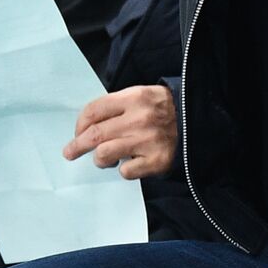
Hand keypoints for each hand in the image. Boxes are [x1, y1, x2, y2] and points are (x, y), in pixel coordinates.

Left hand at [62, 84, 177, 179]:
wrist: (197, 120)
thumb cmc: (162, 109)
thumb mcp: (141, 96)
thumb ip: (116, 106)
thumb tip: (86, 127)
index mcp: (134, 97)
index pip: (94, 110)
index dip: (79, 124)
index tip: (77, 133)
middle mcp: (139, 118)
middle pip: (94, 135)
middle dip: (76, 146)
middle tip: (69, 152)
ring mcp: (147, 140)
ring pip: (104, 154)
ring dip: (100, 159)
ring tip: (107, 158)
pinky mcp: (156, 160)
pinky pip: (125, 171)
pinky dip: (124, 169)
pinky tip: (132, 162)